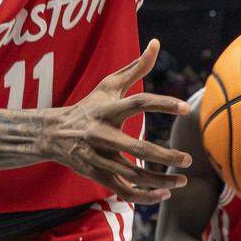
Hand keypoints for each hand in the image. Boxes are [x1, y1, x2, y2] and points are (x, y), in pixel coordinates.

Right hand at [41, 39, 191, 203]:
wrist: (52, 134)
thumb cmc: (87, 107)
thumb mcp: (107, 86)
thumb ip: (134, 68)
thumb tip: (157, 43)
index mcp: (107, 110)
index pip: (138, 102)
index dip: (162, 104)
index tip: (186, 107)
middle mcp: (101, 134)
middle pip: (136, 147)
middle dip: (164, 155)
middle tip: (187, 159)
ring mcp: (98, 157)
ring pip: (132, 174)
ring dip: (159, 181)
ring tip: (182, 181)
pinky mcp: (96, 174)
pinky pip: (123, 190)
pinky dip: (143, 196)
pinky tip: (163, 195)